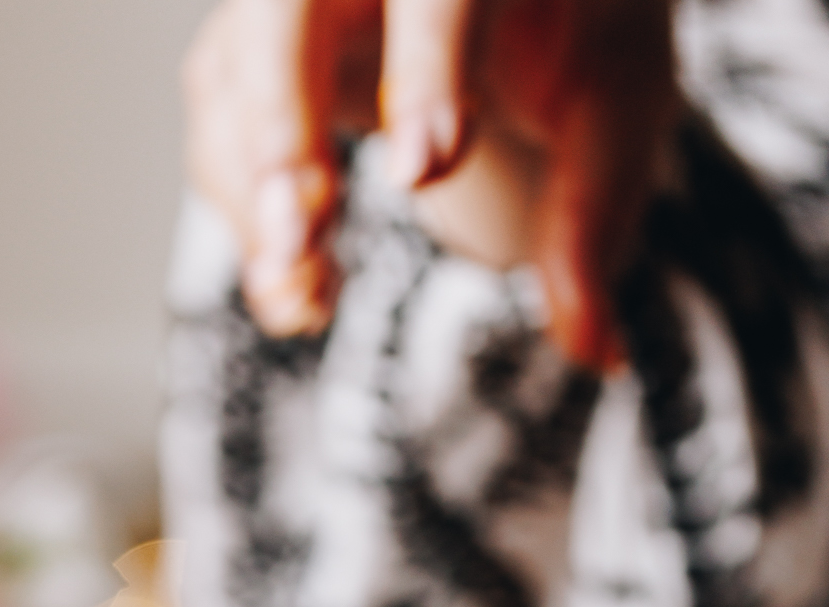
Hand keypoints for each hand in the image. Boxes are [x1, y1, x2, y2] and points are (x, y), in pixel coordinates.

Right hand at [182, 0, 676, 368]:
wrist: (516, 4)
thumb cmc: (568, 42)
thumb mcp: (609, 117)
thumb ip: (591, 222)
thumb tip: (597, 350)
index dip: (429, 72)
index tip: (424, 170)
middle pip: (281, 11)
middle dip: (281, 126)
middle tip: (301, 234)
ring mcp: (289, 4)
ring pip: (230, 80)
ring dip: (255, 202)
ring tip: (309, 300)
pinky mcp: (248, 60)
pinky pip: (219, 136)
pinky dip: (249, 227)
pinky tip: (303, 295)